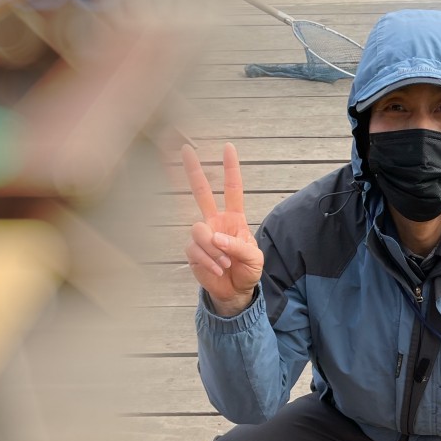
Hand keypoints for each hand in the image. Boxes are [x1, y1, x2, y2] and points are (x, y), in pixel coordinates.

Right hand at [182, 142, 263, 314]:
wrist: (236, 291)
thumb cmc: (247, 271)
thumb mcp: (254, 258)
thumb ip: (239, 246)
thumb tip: (216, 237)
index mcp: (234, 218)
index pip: (232, 190)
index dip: (230, 169)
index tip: (228, 148)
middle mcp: (215, 222)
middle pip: (201, 192)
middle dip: (193, 171)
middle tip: (185, 148)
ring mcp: (202, 236)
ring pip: (198, 229)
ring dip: (213, 248)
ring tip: (225, 263)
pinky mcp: (193, 251)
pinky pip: (195, 249)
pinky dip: (208, 260)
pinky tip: (217, 269)